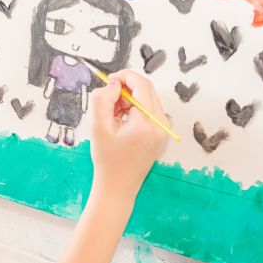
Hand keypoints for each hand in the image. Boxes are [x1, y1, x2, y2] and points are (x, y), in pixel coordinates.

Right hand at [89, 70, 168, 202]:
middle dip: (127, 88)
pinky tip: (122, 121)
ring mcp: (164, 131)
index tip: (110, 79)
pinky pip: (151, 111)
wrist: (118, 187)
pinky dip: (137, 109)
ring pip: (149, 99)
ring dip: (131, 99)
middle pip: (148, 90)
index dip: (125, 76)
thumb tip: (113, 85)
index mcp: (146, 124)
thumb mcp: (98, 127)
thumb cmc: (107, 160)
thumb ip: (102, 100)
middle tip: (108, 98)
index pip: (142, 86)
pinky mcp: (162, 135)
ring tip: (114, 114)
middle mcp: (161, 126)